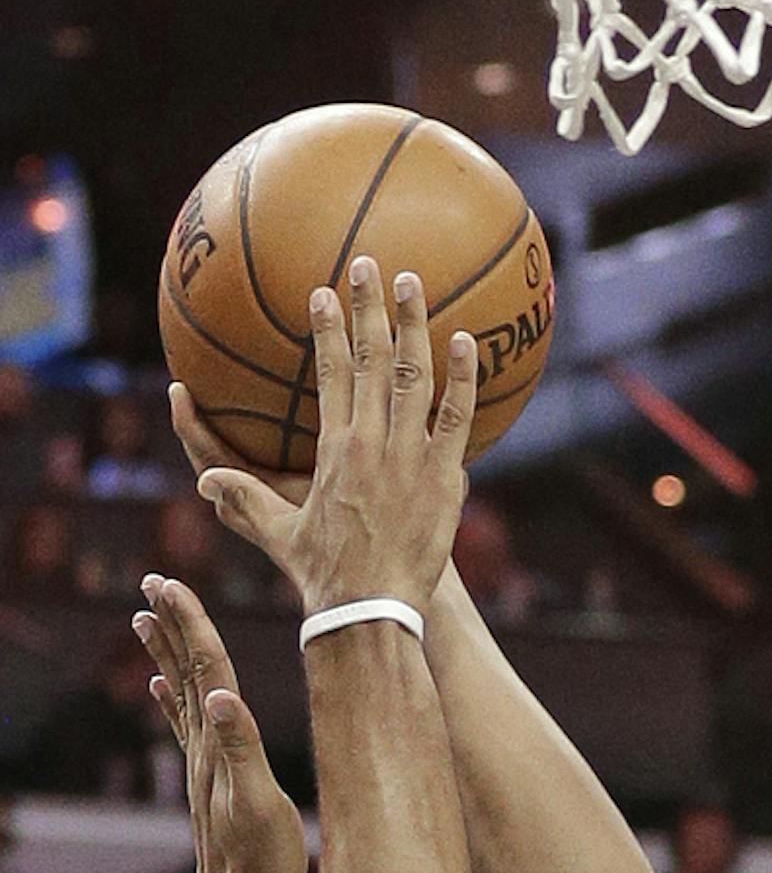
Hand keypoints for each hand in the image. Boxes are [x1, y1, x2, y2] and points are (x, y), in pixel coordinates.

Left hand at [134, 572, 307, 872]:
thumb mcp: (260, 803)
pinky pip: (182, 726)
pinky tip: (160, 688)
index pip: (205, 668)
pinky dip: (170, 698)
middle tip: (153, 581)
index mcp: (218, 743)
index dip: (190, 623)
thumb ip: (241, 748)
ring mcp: (201, 762)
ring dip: (165, 652)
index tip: (170, 583)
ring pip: (179, 692)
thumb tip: (219, 697)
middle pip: (186, 670)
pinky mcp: (205, 779)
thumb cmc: (261, 860)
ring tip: (143, 618)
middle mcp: (203, 746)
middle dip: (172, 623)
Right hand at [180, 260, 475, 618]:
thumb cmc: (325, 575)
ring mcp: (412, 455)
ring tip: (414, 282)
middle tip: (368, 263)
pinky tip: (468, 342)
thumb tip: (203, 483)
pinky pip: (458, 419)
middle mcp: (372, 442)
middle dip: (369, 307)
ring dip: (414, 325)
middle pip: (371, 359)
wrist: (372, 609)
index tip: (325, 293)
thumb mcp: (278, 533)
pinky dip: (463, 379)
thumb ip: (243, 501)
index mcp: (332, 448)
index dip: (327, 330)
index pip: (328, 373)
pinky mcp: (445, 476)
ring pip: (415, 376)